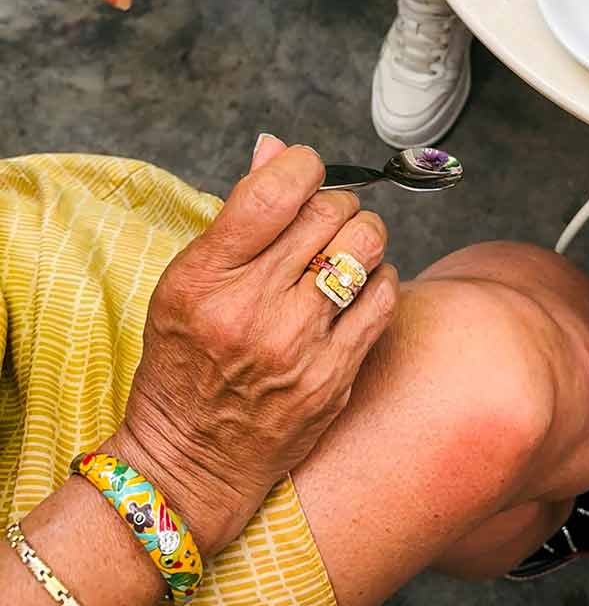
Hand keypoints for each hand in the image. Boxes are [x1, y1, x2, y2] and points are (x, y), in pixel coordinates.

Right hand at [105, 138, 398, 558]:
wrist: (192, 459)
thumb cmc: (186, 360)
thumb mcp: (186, 281)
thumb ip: (238, 213)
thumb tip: (277, 147)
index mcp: (206, 277)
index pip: (275, 191)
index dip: (303, 165)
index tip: (304, 172)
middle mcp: (253, 309)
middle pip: (330, 212)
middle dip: (333, 203)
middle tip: (322, 220)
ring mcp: (299, 345)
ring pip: (367, 244)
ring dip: (363, 234)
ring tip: (344, 248)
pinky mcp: (335, 375)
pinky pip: (385, 295)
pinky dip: (378, 278)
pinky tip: (357, 288)